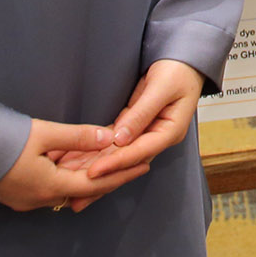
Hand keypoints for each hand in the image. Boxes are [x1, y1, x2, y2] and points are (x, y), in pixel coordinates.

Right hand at [0, 117, 152, 212]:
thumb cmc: (2, 142)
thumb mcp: (43, 134)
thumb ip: (77, 137)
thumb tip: (108, 137)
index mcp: (51, 187)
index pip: (96, 185)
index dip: (121, 175)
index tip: (143, 166)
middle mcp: (41, 199)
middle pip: (83, 190)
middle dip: (109, 178)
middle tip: (133, 165)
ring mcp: (27, 199)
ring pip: (67, 189)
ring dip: (88, 177)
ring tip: (111, 164)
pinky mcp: (16, 194)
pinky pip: (52, 187)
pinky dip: (69, 176)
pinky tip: (78, 164)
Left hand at [72, 60, 205, 187]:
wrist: (183, 60)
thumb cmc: (177, 71)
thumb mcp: (161, 88)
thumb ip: (141, 113)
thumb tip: (120, 138)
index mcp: (170, 132)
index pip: (139, 153)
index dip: (115, 163)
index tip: (92, 172)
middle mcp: (158, 139)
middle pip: (127, 163)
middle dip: (102, 179)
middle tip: (76, 196)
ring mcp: (147, 135)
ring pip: (119, 157)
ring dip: (96, 170)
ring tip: (71, 188)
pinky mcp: (135, 128)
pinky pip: (115, 145)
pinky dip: (98, 154)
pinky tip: (81, 163)